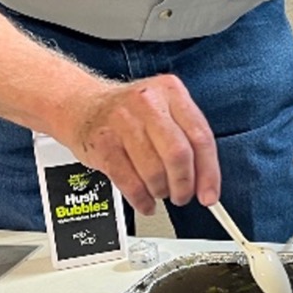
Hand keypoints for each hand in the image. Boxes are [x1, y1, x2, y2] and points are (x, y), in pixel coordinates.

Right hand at [65, 75, 219, 214]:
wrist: (82, 105)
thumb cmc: (130, 113)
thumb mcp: (164, 109)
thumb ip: (188, 138)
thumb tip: (206, 181)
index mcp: (171, 92)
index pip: (201, 136)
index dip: (209, 172)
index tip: (209, 195)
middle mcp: (148, 103)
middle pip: (178, 154)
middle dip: (184, 185)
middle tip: (183, 196)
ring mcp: (122, 122)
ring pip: (154, 170)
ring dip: (161, 191)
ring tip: (161, 192)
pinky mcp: (103, 143)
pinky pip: (129, 181)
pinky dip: (141, 199)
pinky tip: (145, 201)